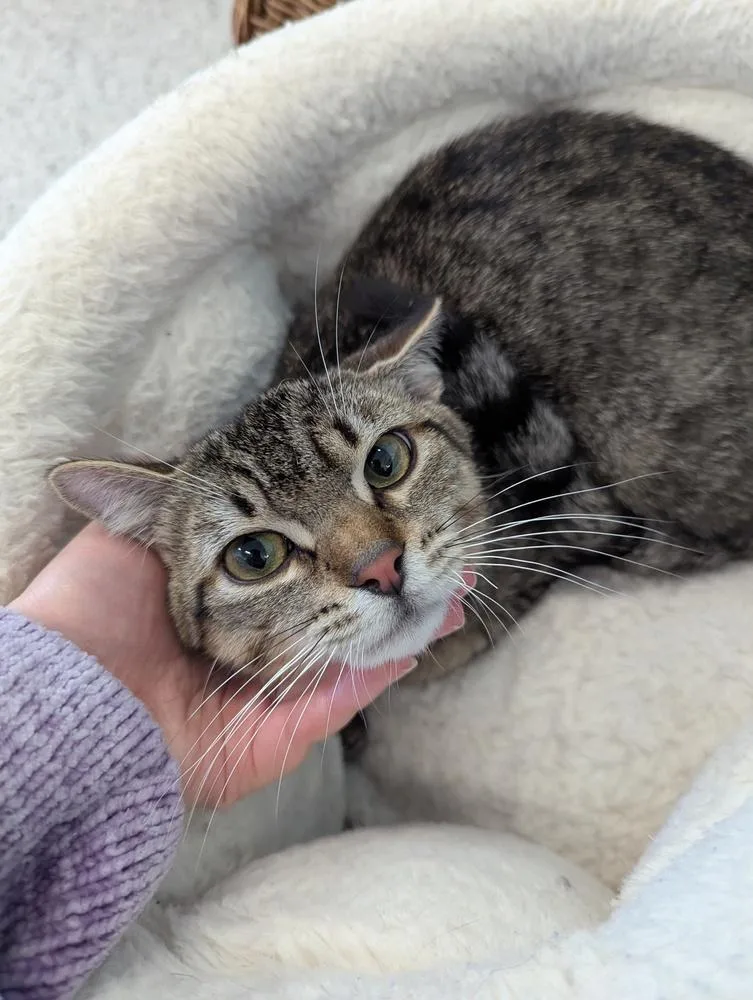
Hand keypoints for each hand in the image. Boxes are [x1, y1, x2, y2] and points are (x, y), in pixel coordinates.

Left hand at [11, 524, 469, 807]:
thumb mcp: (134, 532)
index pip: (305, 548)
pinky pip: (355, 688)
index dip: (349, 519)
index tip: (380, 483)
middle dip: (395, 567)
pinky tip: (432, 617)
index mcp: (227, 588)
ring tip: (458, 576)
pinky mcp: (292, 723)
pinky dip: (394, 653)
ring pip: (364, 641)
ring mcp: (278, 680)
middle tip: (443, 537)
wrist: (75, 692)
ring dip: (413, 608)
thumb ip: (163, 494)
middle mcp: (258, 631)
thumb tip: (148, 461)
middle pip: (344, 596)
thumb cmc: (94, 604)